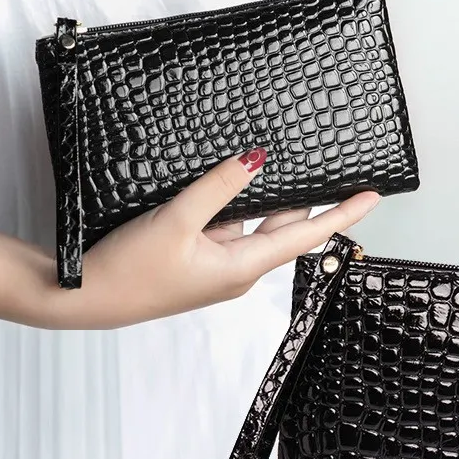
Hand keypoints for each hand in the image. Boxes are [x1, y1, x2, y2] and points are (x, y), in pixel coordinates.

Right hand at [0, 149, 378, 329]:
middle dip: (307, 200)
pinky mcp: (195, 258)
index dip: (342, 215)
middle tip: (330, 168)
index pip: (306, 236)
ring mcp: (216, 264)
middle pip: (283, 227)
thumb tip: (256, 160)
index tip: (373, 197)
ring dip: (265, 197)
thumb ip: (218, 189)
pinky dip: (234, 203)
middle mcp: (237, 269)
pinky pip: (227, 226)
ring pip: (253, 223)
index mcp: (242, 267)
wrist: (85, 298)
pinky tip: (230, 179)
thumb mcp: (177, 222)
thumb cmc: (130, 272)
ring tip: (281, 163)